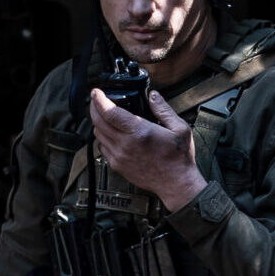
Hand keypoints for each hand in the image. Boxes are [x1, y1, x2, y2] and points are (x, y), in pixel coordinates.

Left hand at [91, 86, 207, 210]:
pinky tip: (111, 134)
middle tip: (97, 100)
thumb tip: (153, 96)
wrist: (176, 183)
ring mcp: (119, 156)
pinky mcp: (117, 166)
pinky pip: (102, 148)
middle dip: (95, 108)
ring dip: (98, 123)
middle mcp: (125, 144)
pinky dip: (103, 138)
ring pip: (98, 135)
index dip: (99, 100)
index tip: (96, 92)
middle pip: (98, 122)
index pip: (109, 113)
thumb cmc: (178, 158)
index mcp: (139, 132)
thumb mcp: (179, 129)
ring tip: (104, 116)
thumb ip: (164, 110)